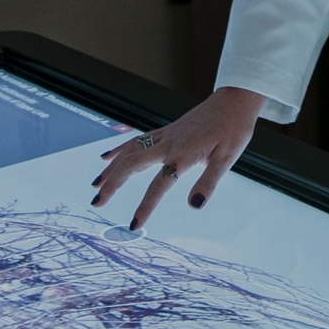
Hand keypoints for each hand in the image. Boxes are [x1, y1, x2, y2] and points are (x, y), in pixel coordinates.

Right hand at [91, 86, 265, 230]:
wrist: (232, 102)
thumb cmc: (232, 130)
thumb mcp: (227, 158)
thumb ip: (209, 182)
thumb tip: (194, 206)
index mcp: (182, 155)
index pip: (158, 185)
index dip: (145, 207)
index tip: (133, 226)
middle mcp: (167, 144)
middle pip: (132, 165)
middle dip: (112, 184)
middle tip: (96, 203)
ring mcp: (164, 136)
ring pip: (129, 151)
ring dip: (112, 169)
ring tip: (97, 184)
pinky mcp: (165, 131)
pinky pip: (136, 140)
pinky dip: (119, 149)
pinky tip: (108, 156)